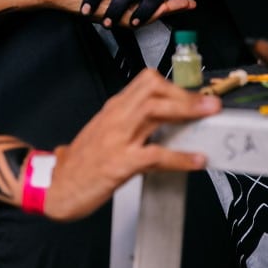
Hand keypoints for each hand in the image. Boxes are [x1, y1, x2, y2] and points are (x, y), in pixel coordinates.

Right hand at [41, 69, 219, 220]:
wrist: (56, 186)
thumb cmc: (82, 162)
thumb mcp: (106, 133)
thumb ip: (133, 124)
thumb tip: (170, 123)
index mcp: (114, 109)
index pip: (146, 81)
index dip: (174, 84)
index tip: (196, 93)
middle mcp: (116, 118)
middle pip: (153, 89)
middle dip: (186, 93)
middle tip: (211, 103)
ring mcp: (117, 139)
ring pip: (155, 111)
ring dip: (187, 111)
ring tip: (210, 117)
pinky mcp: (119, 164)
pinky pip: (155, 155)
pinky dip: (180, 157)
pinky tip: (196, 160)